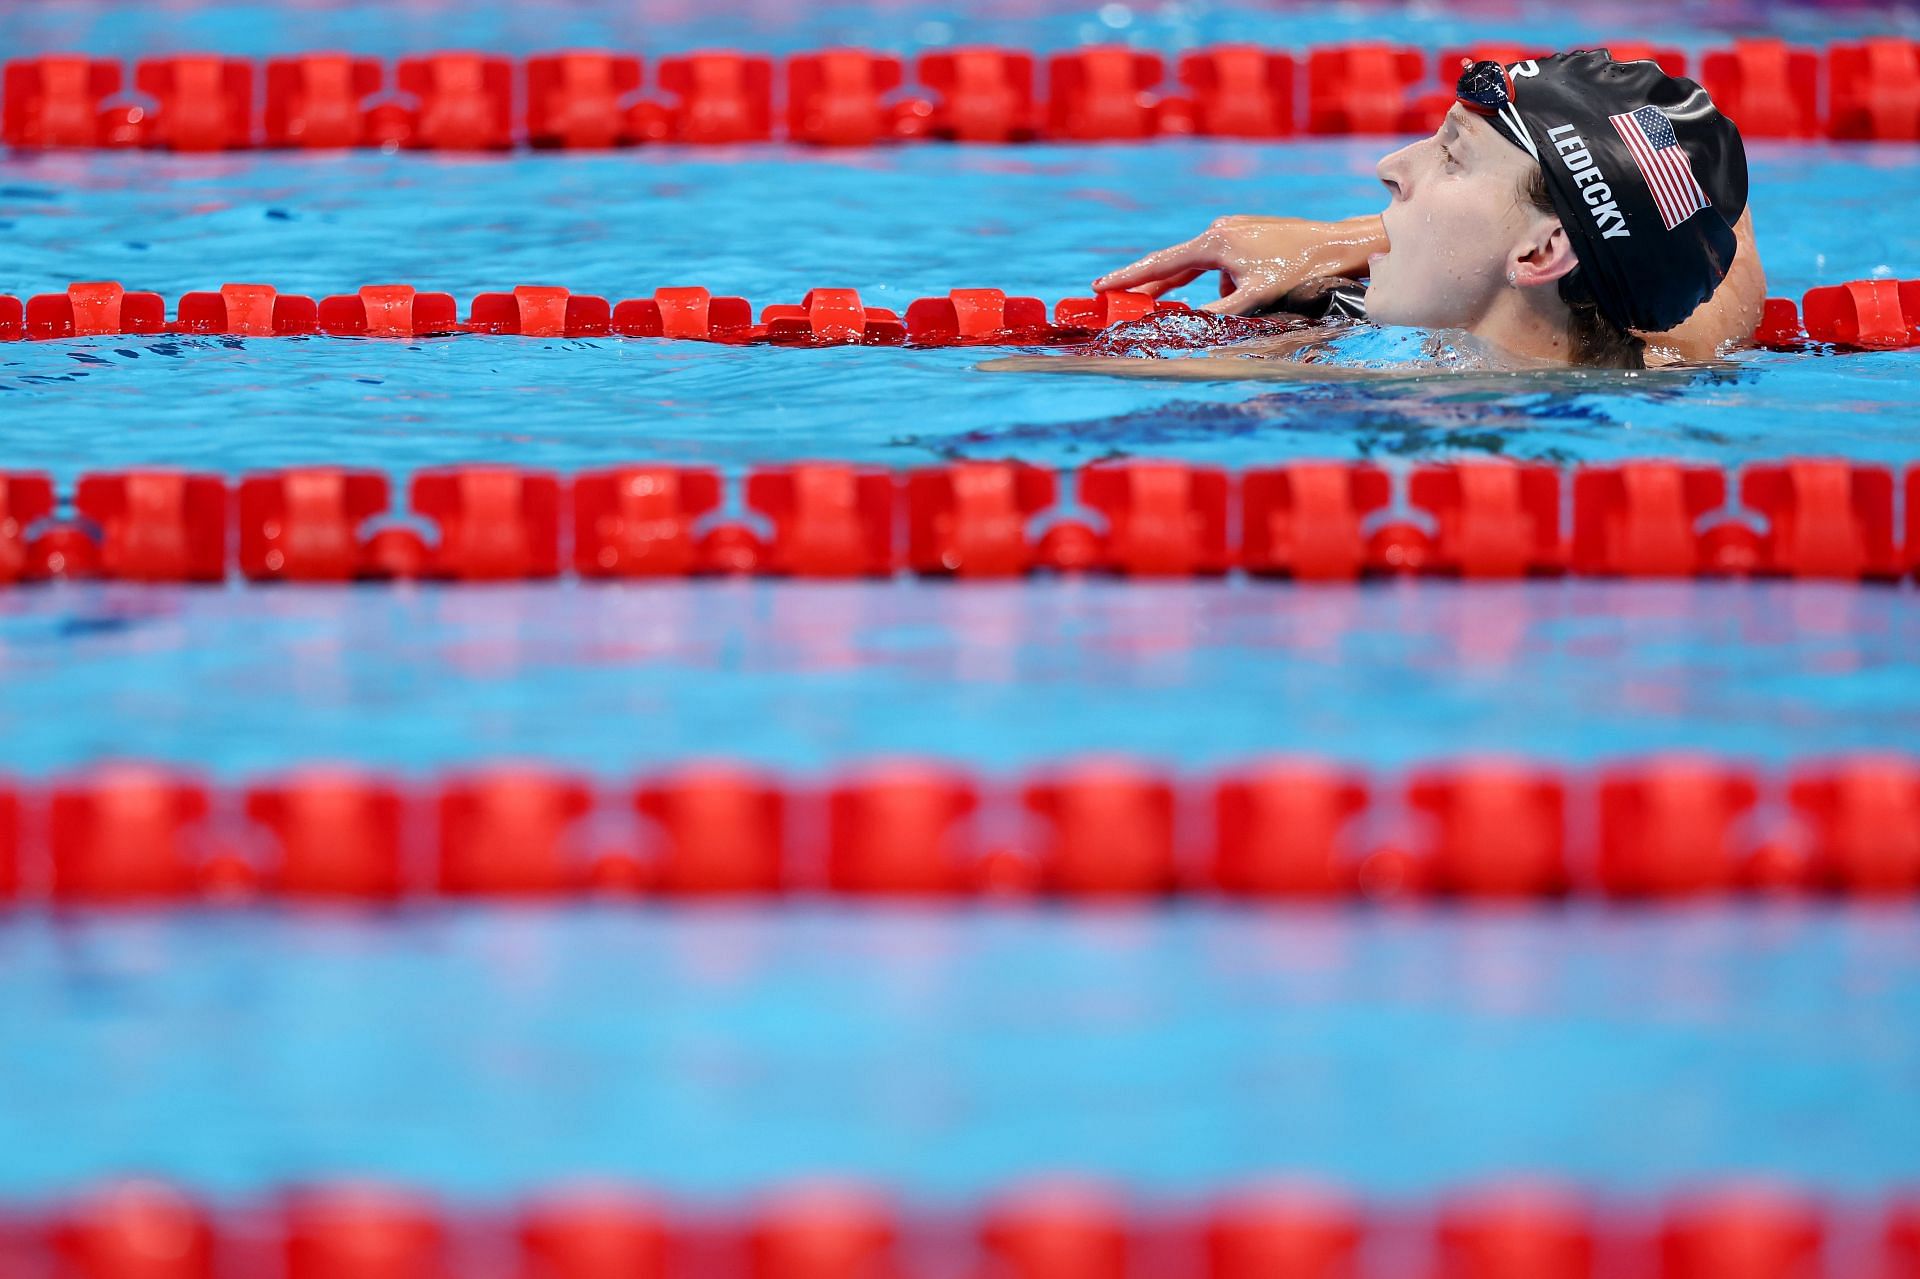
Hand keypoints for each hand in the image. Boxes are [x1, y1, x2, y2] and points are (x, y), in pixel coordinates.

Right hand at [1092, 214, 1386, 314]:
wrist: (1337, 245)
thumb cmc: (1299, 271)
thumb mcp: (1255, 298)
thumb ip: (1217, 313)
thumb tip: (1185, 326)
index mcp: (1213, 241)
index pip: (1161, 264)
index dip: (1129, 277)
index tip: (1102, 285)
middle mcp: (1219, 230)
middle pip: (1176, 265)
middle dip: (1154, 287)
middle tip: (1121, 299)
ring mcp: (1234, 229)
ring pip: (1210, 271)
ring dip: (1220, 292)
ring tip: (1258, 298)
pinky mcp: (1248, 233)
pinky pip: (1228, 265)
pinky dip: (1234, 283)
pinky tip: (1262, 287)